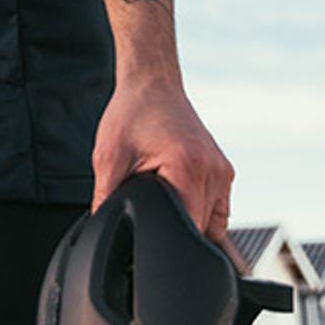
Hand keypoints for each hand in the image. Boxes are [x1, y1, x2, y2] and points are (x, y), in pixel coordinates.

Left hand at [91, 79, 232, 245]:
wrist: (152, 85)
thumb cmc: (131, 114)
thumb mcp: (108, 158)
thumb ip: (105, 199)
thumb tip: (102, 228)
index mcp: (188, 167)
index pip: (189, 229)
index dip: (167, 240)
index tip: (149, 235)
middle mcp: (213, 170)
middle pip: (202, 229)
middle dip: (174, 229)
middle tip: (151, 207)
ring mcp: (222, 171)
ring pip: (213, 222)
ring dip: (190, 220)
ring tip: (165, 196)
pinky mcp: (223, 170)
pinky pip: (217, 207)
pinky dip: (200, 210)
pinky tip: (179, 195)